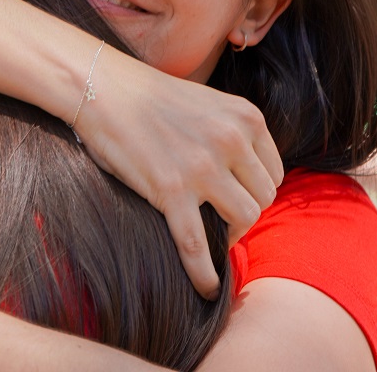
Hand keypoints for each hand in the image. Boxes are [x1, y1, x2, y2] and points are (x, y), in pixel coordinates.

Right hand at [76, 53, 282, 297]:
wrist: (102, 88)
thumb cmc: (148, 97)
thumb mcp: (208, 103)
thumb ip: (232, 131)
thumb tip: (244, 174)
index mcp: (245, 117)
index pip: (274, 171)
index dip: (256, 190)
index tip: (236, 197)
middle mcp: (231, 140)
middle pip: (264, 198)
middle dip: (245, 212)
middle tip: (221, 216)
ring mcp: (202, 166)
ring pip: (244, 220)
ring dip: (231, 233)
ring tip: (214, 235)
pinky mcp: (171, 191)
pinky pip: (198, 245)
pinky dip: (205, 273)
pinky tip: (206, 288)